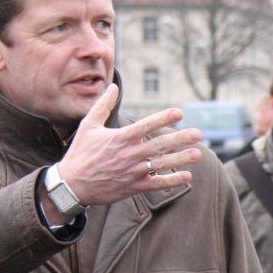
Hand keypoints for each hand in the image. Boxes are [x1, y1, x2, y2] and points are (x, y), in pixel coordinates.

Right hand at [57, 84, 202, 205]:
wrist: (73, 184)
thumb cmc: (80, 153)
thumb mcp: (89, 126)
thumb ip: (102, 105)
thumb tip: (113, 86)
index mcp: (121, 138)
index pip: (147, 125)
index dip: (164, 118)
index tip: (180, 113)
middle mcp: (130, 154)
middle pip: (160, 145)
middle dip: (181, 139)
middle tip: (198, 134)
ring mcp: (134, 171)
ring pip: (162, 164)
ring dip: (182, 159)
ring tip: (199, 154)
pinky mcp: (134, 186)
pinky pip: (157, 183)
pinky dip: (173, 181)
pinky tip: (187, 177)